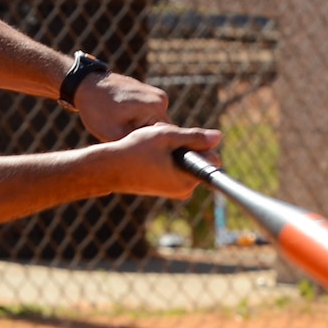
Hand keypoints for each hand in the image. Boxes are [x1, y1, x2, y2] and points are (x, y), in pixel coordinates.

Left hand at [74, 71, 170, 141]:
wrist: (87, 85)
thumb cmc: (98, 109)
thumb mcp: (113, 134)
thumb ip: (135, 145)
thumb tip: (152, 154)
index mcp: (156, 107)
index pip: (164, 138)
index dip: (148, 148)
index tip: (131, 149)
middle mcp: (161, 100)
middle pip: (159, 131)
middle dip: (143, 139)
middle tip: (122, 139)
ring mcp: (157, 95)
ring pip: (153, 125)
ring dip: (140, 131)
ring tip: (121, 129)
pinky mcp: (149, 95)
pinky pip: (149, 117)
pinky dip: (138, 122)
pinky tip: (122, 120)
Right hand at [92, 122, 222, 198]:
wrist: (109, 168)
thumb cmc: (135, 151)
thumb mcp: (167, 137)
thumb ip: (194, 137)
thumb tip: (218, 137)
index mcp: (187, 180)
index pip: (212, 160)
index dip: (199, 144)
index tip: (180, 139)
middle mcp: (184, 190)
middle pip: (198, 160)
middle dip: (186, 146)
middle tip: (163, 139)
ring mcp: (175, 190)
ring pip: (185, 162)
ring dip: (175, 149)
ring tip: (155, 144)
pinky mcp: (166, 188)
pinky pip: (175, 167)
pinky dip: (167, 156)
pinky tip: (151, 151)